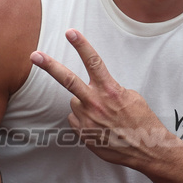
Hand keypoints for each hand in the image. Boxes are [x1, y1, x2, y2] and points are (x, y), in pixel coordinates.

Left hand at [31, 30, 175, 168]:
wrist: (146, 149)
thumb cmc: (142, 122)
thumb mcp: (132, 97)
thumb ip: (112, 89)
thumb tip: (98, 88)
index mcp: (110, 90)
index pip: (94, 62)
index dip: (81, 45)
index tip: (71, 32)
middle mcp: (96, 103)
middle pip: (68, 80)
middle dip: (50, 66)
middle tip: (35, 56)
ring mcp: (87, 120)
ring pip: (75, 103)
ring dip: (85, 105)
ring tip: (103, 116)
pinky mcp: (84, 134)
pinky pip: (76, 120)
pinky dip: (85, 121)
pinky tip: (100, 127)